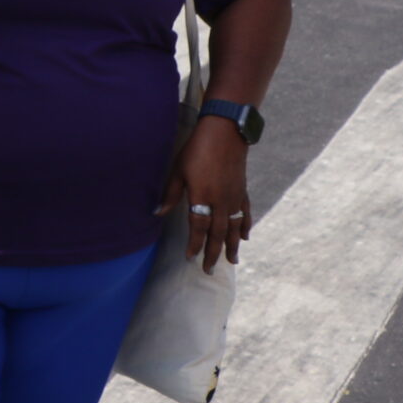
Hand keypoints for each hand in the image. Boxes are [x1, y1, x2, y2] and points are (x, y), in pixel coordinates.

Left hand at [157, 117, 251, 270]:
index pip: (199, 228)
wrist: (225, 133)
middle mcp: (222, 201)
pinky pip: (245, 213)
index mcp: (203, 197)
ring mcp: (235, 197)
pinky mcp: (243, 191)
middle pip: (218, 233)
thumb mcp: (178, 171)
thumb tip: (157, 213)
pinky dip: (245, 226)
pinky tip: (245, 237)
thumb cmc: (197, 150)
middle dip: (213, 253)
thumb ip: (170, 195)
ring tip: (232, 261)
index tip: (190, 258)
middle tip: (208, 270)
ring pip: (234, 228)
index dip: (195, 244)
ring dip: (232, 246)